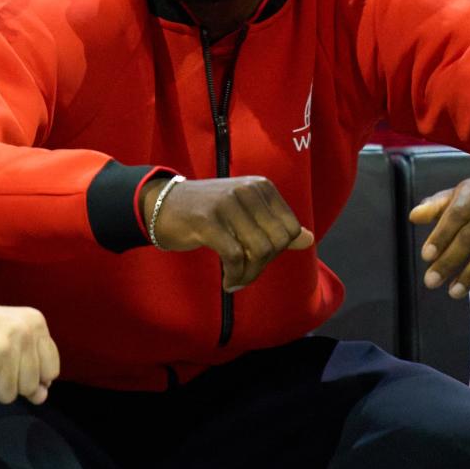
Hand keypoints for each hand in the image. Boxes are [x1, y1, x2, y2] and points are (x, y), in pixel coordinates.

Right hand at [0, 302, 59, 405]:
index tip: (11, 361)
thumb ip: (30, 366)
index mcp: (34, 322)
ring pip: (9, 395)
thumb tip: (41, 396)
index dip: (32, 374)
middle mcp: (23, 333)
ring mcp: (4, 351)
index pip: (51, 369)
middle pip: (30, 386)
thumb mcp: (9, 340)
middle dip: (8, 382)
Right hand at [143, 175, 313, 290]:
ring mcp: (227, 203)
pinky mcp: (208, 220)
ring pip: (258, 251)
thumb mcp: (245, 214)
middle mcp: (247, 190)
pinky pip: (235, 257)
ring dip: (249, 274)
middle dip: (262, 265)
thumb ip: (275, 226)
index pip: (290, 229)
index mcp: (261, 186)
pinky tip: (228, 282)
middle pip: (276, 242)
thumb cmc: (206, 212)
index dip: (277, 251)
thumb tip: (309, 239)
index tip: (257, 259)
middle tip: (244, 273)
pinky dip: (235, 276)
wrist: (160, 204)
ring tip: (236, 279)